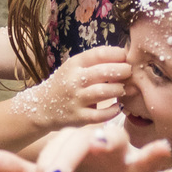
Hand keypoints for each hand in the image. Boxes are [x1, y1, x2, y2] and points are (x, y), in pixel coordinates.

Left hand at [0, 123, 171, 171]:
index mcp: (66, 147)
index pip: (48, 160)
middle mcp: (91, 143)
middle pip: (76, 143)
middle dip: (63, 161)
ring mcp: (119, 154)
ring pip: (114, 139)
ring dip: (108, 139)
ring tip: (102, 144)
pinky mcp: (141, 169)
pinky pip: (150, 158)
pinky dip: (156, 152)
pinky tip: (163, 148)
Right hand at [15, 47, 130, 130]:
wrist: (42, 107)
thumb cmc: (66, 84)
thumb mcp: (75, 68)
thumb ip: (96, 63)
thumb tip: (125, 57)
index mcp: (74, 64)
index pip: (99, 54)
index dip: (117, 54)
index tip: (126, 57)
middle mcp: (74, 80)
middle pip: (103, 72)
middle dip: (122, 71)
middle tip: (129, 72)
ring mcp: (76, 100)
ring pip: (103, 92)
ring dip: (119, 89)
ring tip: (123, 89)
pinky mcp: (78, 118)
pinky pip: (100, 115)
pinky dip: (113, 111)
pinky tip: (119, 106)